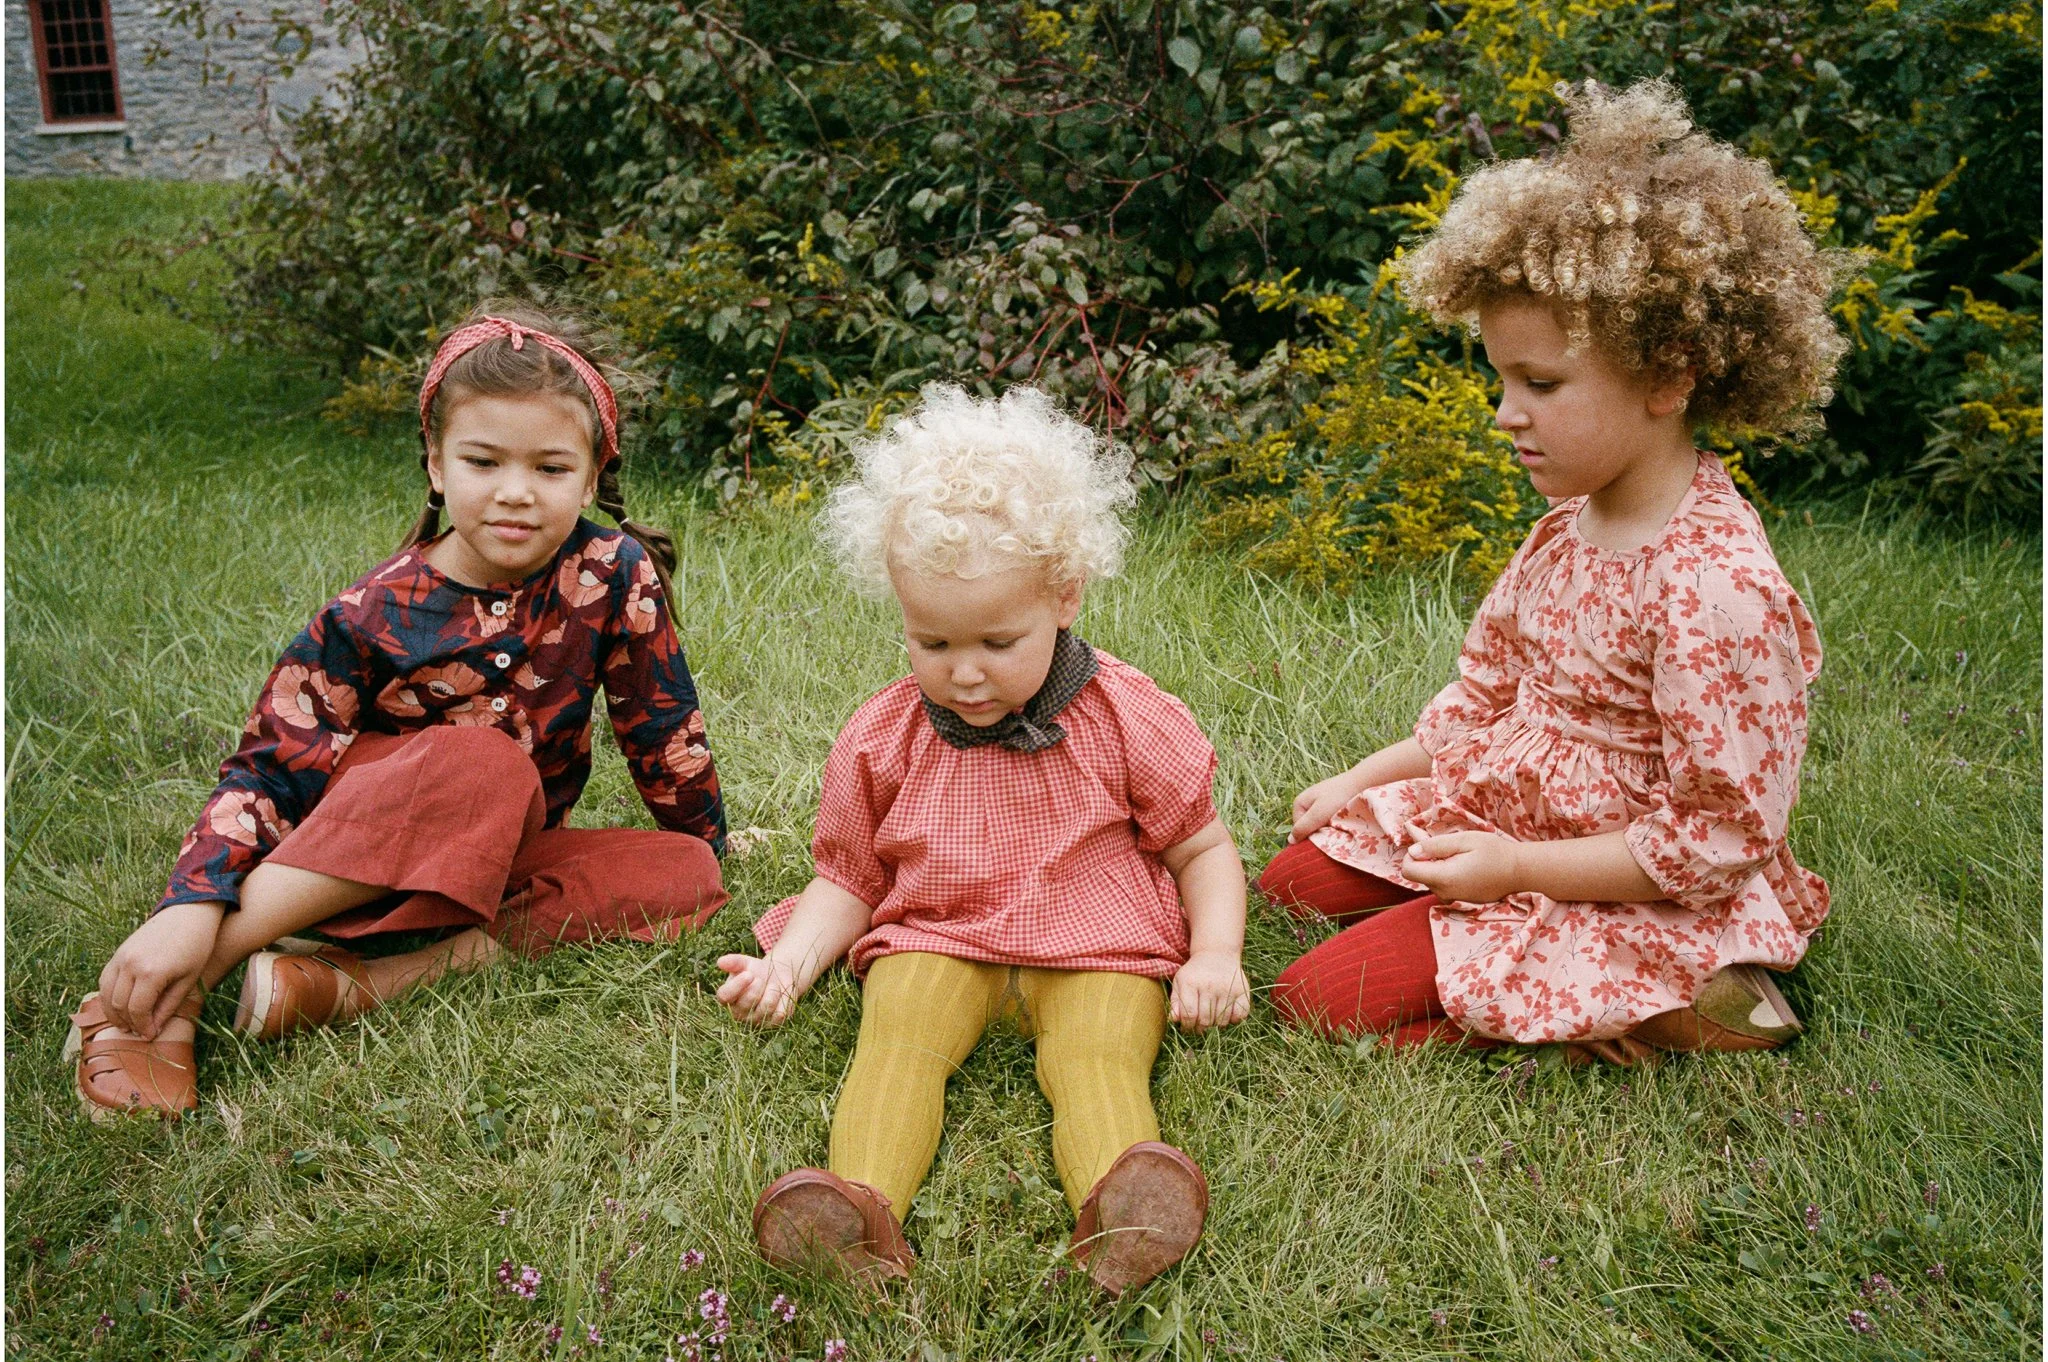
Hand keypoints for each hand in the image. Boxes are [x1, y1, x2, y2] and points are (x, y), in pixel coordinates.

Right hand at [98, 901, 224, 1038]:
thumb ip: (168, 1006)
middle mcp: (131, 965)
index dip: (142, 1027)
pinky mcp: (118, 952)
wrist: (189, 913)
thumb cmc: (197, 946)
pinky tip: (119, 1004)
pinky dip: (108, 995)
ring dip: (113, 1012)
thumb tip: (152, 1031)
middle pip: (119, 1005)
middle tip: (137, 1032)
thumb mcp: (188, 979)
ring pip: (106, 993)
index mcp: (152, 973)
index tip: (149, 1036)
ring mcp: (121, 957)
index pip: (138, 1011)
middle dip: (127, 1022)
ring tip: (126, 1023)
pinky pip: (105, 979)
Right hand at [715, 953, 800, 1026]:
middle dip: (757, 987)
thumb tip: (720, 962)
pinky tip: (780, 994)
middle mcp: (738, 1013)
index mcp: (727, 998)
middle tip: (761, 979)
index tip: (749, 974)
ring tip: (773, 985)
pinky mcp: (772, 1023)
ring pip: (765, 1008)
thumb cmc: (756, 971)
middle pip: (746, 1003)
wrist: (776, 977)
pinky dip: (784, 1000)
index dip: (736, 986)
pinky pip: (780, 1013)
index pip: (725, 996)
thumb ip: (733, 962)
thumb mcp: (745, 963)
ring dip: (772, 991)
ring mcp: (755, 1020)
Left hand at [1169, 951, 1250, 1032]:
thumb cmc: (1195, 972)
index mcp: (1191, 983)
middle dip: (1201, 1028)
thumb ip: (1176, 1002)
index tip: (1187, 1027)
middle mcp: (1210, 986)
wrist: (1217, 954)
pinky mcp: (1242, 991)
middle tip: (1199, 1027)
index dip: (1187, 1026)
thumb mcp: (1180, 982)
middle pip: (1205, 1020)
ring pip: (1222, 1021)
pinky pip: (1240, 1015)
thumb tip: (1174, 1020)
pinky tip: (1227, 1015)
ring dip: (1216, 1025)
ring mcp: (1227, 988)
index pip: (1189, 1014)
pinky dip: (1234, 1020)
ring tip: (1211, 1019)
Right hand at [1289, 769, 1366, 842]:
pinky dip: (1336, 820)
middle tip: (1333, 829)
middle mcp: (1307, 802)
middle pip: (1309, 826)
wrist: (1362, 782)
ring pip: (1320, 823)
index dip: (1311, 836)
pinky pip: (1329, 817)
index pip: (1299, 830)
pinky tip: (1344, 819)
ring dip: (1329, 827)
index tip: (1324, 834)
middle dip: (1320, 831)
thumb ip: (1303, 827)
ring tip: (1340, 823)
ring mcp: (1320, 801)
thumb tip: (1289, 842)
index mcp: (1299, 803)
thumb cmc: (1338, 797)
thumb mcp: (1318, 814)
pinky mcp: (1332, 802)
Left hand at [1400, 831, 1523, 904]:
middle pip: (1419, 875)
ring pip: (1431, 880)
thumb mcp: (1464, 840)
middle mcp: (1445, 893)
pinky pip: (1444, 886)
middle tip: (1448, 845)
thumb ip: (1435, 845)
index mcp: (1444, 878)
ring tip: (1460, 855)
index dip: (1412, 854)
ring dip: (1438, 866)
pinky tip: (1464, 865)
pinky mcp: (1461, 900)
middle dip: (1427, 858)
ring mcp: (1453, 899)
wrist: (1520, 872)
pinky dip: (1447, 874)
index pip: (1408, 870)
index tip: (1427, 843)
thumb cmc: (1494, 852)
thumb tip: (1412, 851)